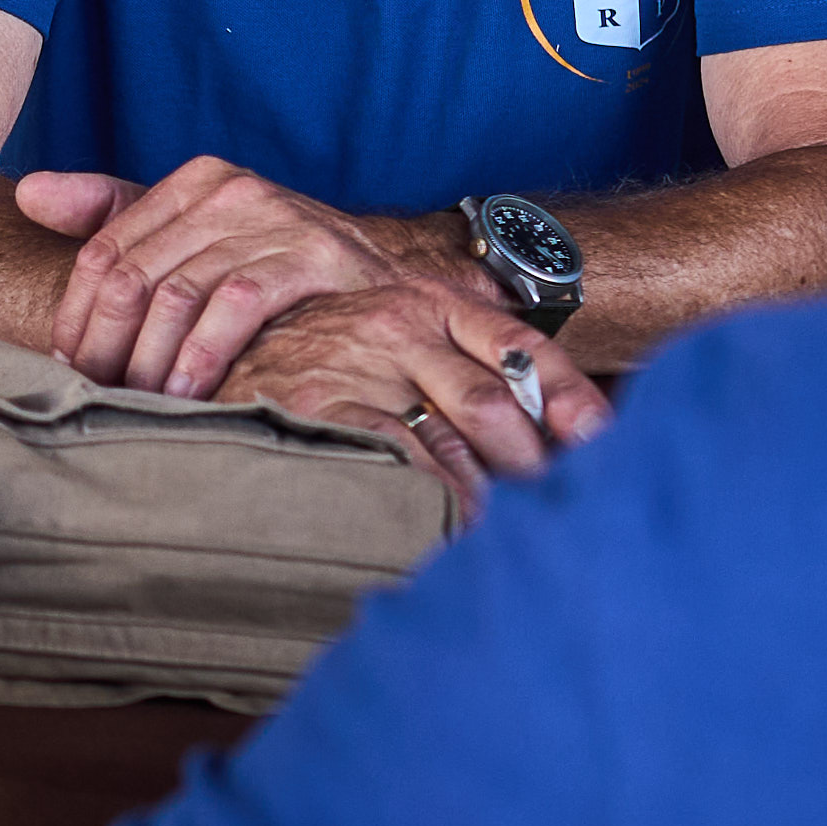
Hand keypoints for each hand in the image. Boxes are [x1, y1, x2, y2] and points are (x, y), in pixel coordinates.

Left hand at [20, 159, 410, 394]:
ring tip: (139, 400)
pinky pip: (237, 307)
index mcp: (196, 181)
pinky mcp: (313, 256)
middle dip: (106, 342)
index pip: (106, 248)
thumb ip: (111, 213)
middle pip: (135, 273)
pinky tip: (189, 393)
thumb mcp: (194, 231)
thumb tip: (27, 195)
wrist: (383, 280)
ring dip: (150, 359)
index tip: (67, 362)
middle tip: (97, 390)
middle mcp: (232, 190)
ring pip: (179, 293)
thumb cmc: (275, 264)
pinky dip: (203, 355)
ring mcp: (276, 219)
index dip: (77, 312)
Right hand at [213, 283, 609, 516]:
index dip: (572, 395)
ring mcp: (362, 360)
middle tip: (564, 500)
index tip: (604, 439)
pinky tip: (457, 520)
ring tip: (521, 523)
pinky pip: (403, 453)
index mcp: (431, 302)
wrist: (222, 351)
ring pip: (459, 428)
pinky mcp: (324, 402)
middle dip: (537, 457)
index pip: (521, 345)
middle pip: (496, 397)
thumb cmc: (326, 357)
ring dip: (497, 485)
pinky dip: (440, 492)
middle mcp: (402, 322)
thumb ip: (461, 366)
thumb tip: (549, 425)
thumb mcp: (395, 339)